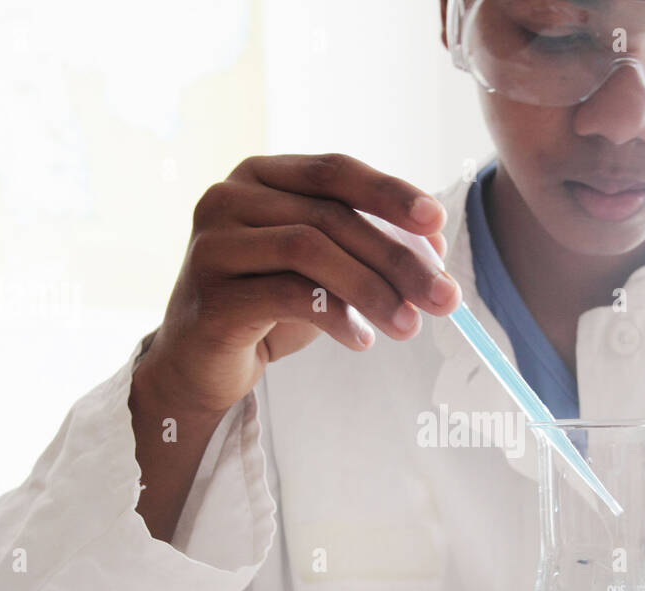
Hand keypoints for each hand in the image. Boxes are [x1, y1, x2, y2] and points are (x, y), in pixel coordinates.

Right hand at [138, 152, 462, 416]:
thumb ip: (365, 248)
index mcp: (259, 176)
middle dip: (397, 258)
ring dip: (372, 289)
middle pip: (331, 215)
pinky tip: (361, 341)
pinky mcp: (211, 294)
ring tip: (408, 326)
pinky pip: (287, 296)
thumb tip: (436, 247)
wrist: (199, 364)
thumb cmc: (266, 307)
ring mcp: (213, 243)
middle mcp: (228, 197)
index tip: (438, 222)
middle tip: (445, 297)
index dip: (390, 193)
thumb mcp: (321, 269)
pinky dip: (335, 317)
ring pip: (310, 250)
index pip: (335, 172)